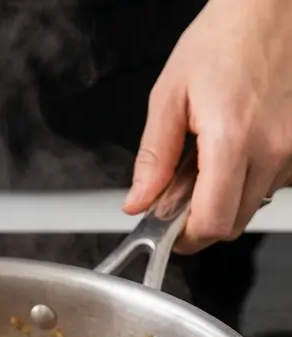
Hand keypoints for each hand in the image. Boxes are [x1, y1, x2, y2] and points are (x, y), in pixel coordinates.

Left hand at [124, 0, 291, 252]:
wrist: (271, 10)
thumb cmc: (223, 41)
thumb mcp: (169, 97)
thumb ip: (153, 158)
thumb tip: (138, 201)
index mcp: (232, 139)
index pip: (213, 221)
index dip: (185, 237)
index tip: (167, 232)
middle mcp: (274, 149)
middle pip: (234, 221)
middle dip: (201, 218)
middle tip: (177, 193)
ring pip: (254, 202)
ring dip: (226, 194)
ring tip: (207, 155)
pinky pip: (274, 180)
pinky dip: (249, 174)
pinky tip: (234, 146)